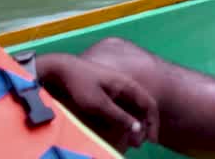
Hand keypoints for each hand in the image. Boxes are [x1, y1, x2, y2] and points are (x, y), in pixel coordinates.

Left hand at [35, 53, 159, 150]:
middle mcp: (125, 85)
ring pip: (132, 108)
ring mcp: (116, 87)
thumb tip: (138, 129)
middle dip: (142, 126)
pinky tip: (117, 128)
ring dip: (132, 123)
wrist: (62, 70)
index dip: (152, 123)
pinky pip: (122, 105)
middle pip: (142, 107)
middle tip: (136, 144)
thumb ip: (119, 116)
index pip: (149, 104)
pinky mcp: (107, 90)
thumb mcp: (99, 105)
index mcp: (128, 85)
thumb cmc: (81, 85)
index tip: (150, 141)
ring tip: (128, 140)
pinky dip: (123, 118)